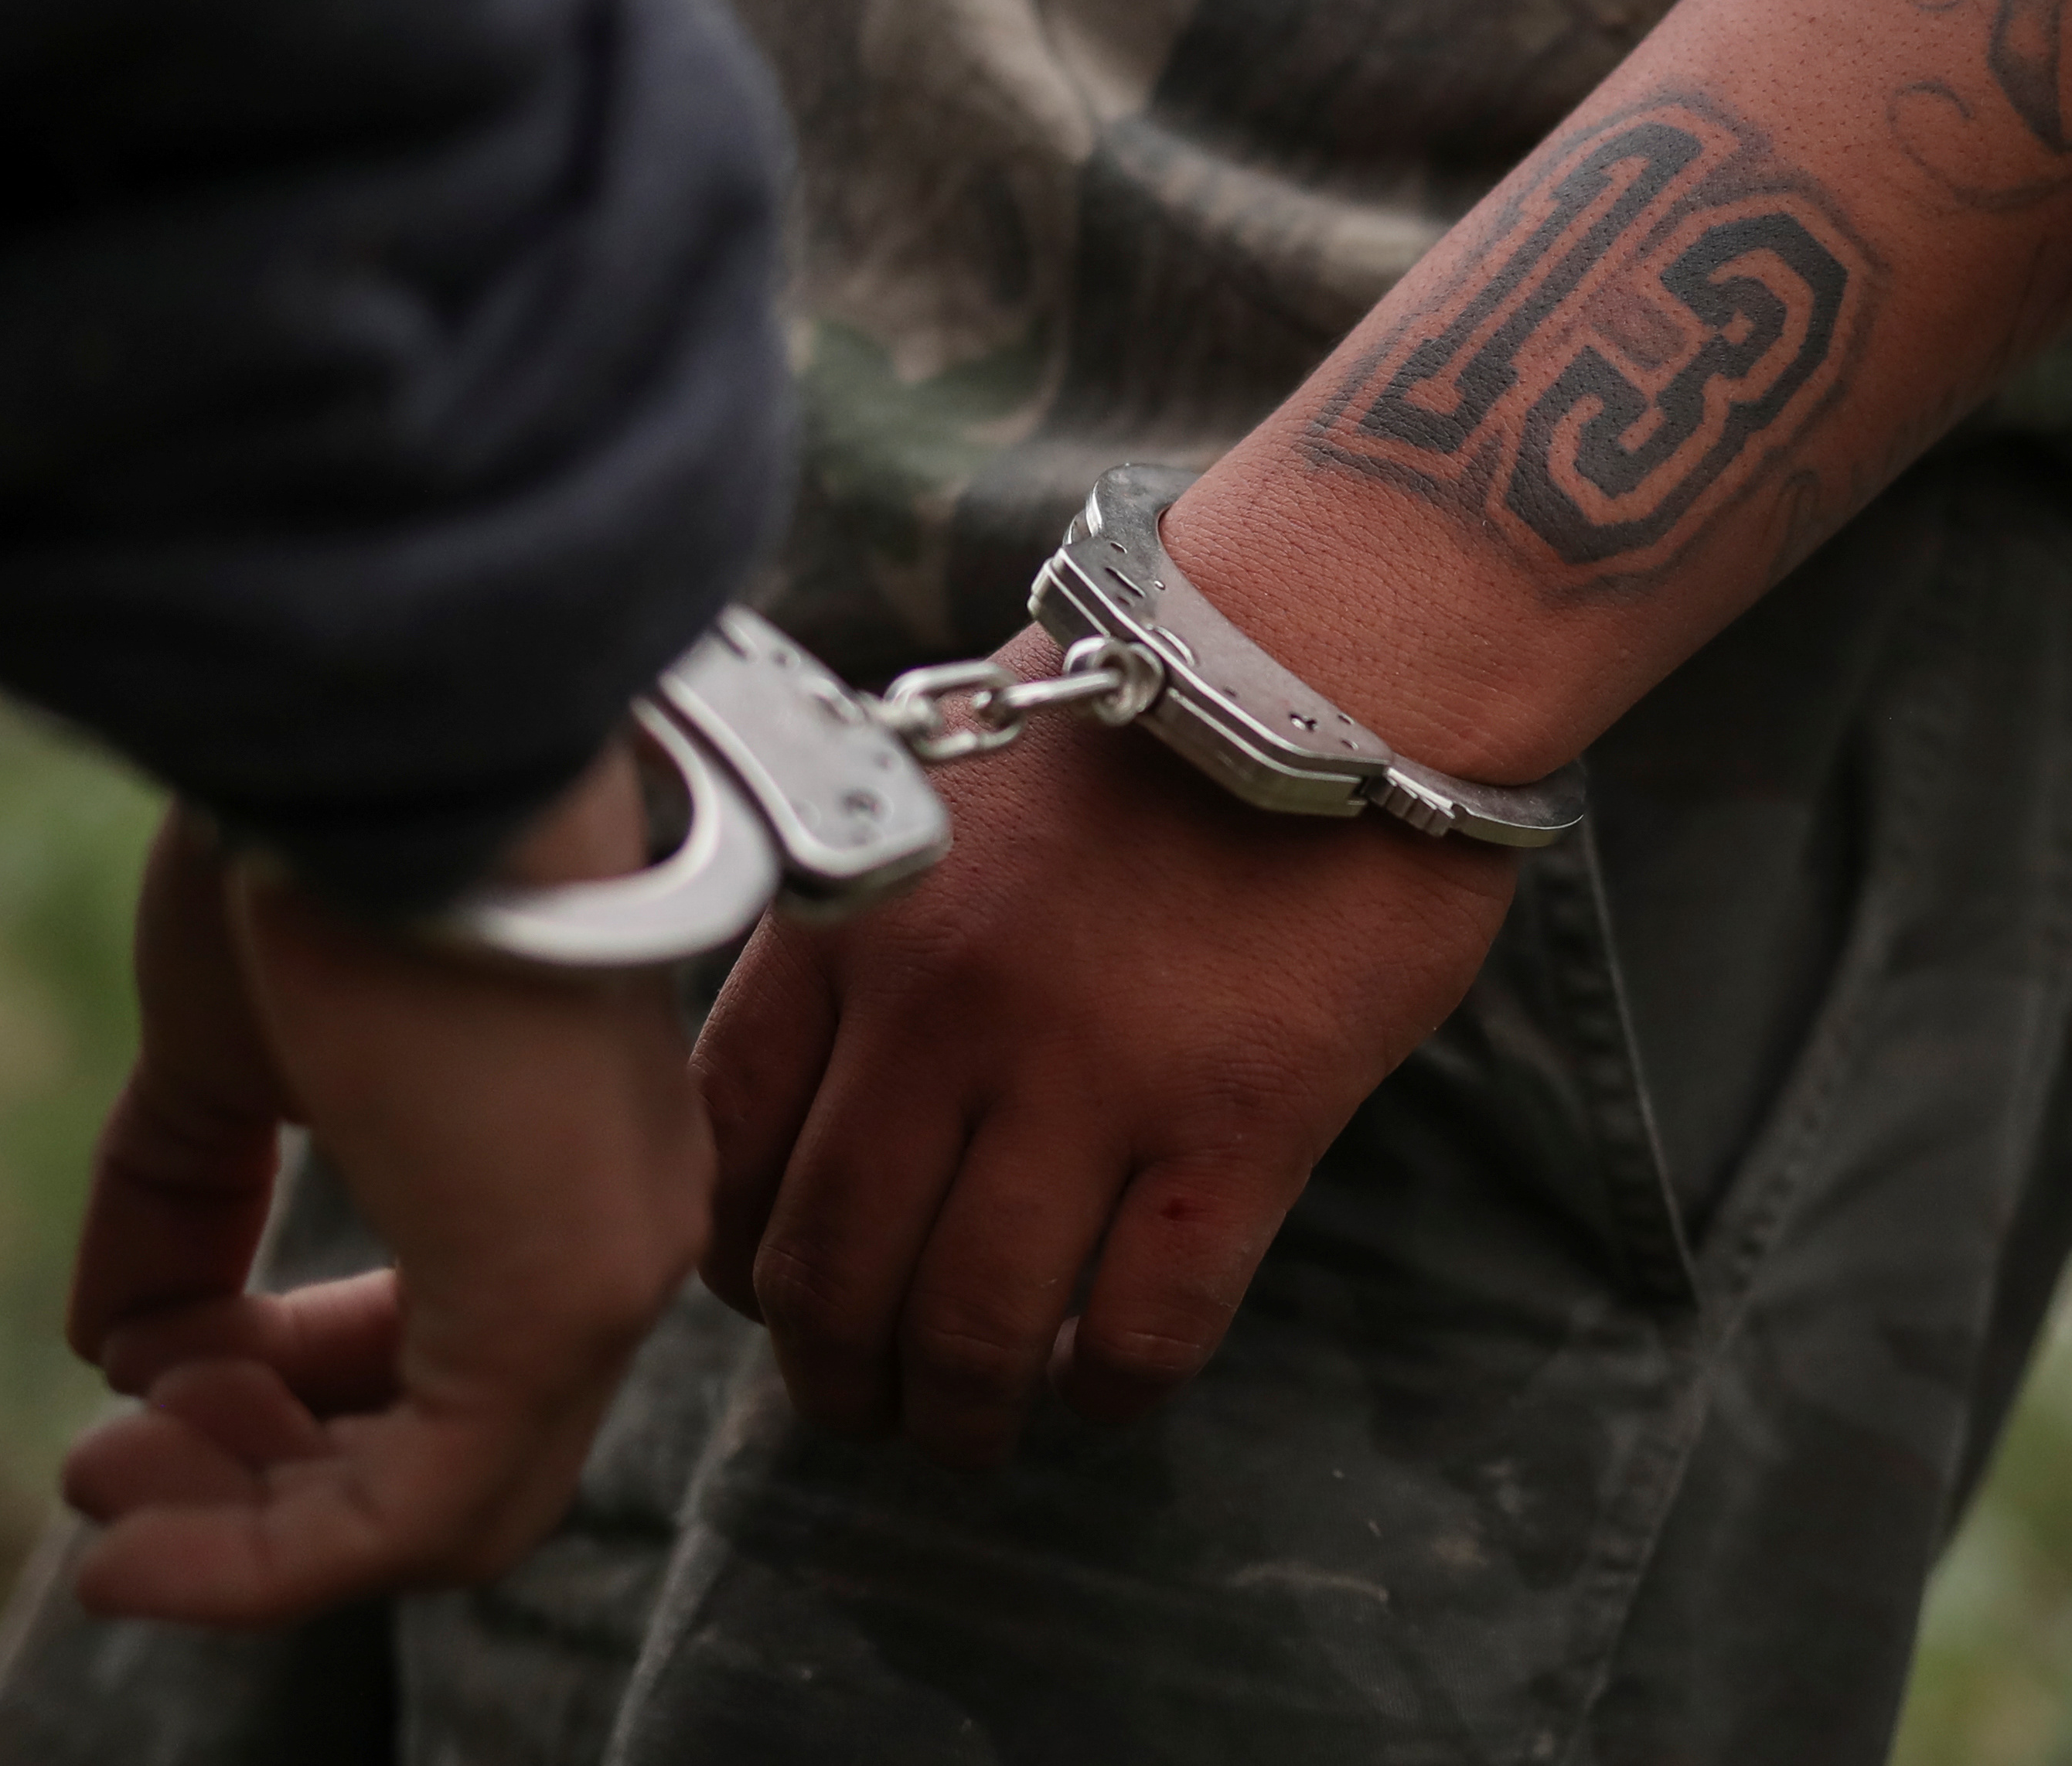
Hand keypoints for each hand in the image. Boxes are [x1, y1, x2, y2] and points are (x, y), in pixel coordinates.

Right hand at [55, 755, 709, 1625]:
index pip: (468, 1368)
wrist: (384, 743)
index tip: (149, 1390)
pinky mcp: (556, 1298)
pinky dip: (273, 1559)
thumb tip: (126, 1341)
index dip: (295, 1403)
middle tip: (103, 1467)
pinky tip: (134, 1546)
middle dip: (265, 1484)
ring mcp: (606, 1268)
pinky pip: (423, 1510)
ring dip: (254, 1528)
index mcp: (573, 1165)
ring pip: (450, 1509)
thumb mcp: (232, 1053)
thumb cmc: (329, 853)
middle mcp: (623, 1228)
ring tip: (106, 1479)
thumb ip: (190, 1196)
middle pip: (466, 1461)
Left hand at [693, 626, 1516, 1468]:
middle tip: (865, 1407)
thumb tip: (844, 1074)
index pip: (728, 1145)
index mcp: (854, 922)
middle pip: (831, 1268)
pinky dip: (1114, 1392)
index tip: (772, 1297)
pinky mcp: (1237, 1120)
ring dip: (960, 1415)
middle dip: (832, 1375)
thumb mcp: (951, 792)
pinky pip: (1148, 1325)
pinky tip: (1110, 1390)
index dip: (736, 1260)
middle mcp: (942, 1011)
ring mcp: (1089, 1073)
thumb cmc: (1149, 710)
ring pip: (974, 1328)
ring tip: (979, 1430)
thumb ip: (879, 931)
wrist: (1343, 641)